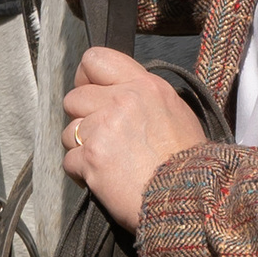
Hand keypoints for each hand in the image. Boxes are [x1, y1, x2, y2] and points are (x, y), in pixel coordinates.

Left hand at [62, 44, 204, 226]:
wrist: (188, 197)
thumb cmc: (188, 162)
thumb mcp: (176, 112)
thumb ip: (144, 97)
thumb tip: (123, 94)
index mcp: (144, 86)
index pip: (95, 59)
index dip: (86, 79)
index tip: (93, 95)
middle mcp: (121, 101)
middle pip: (74, 98)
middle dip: (83, 119)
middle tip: (103, 138)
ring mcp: (103, 129)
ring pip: (68, 131)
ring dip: (81, 148)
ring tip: (108, 162)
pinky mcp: (91, 158)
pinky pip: (69, 161)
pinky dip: (82, 173)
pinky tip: (104, 179)